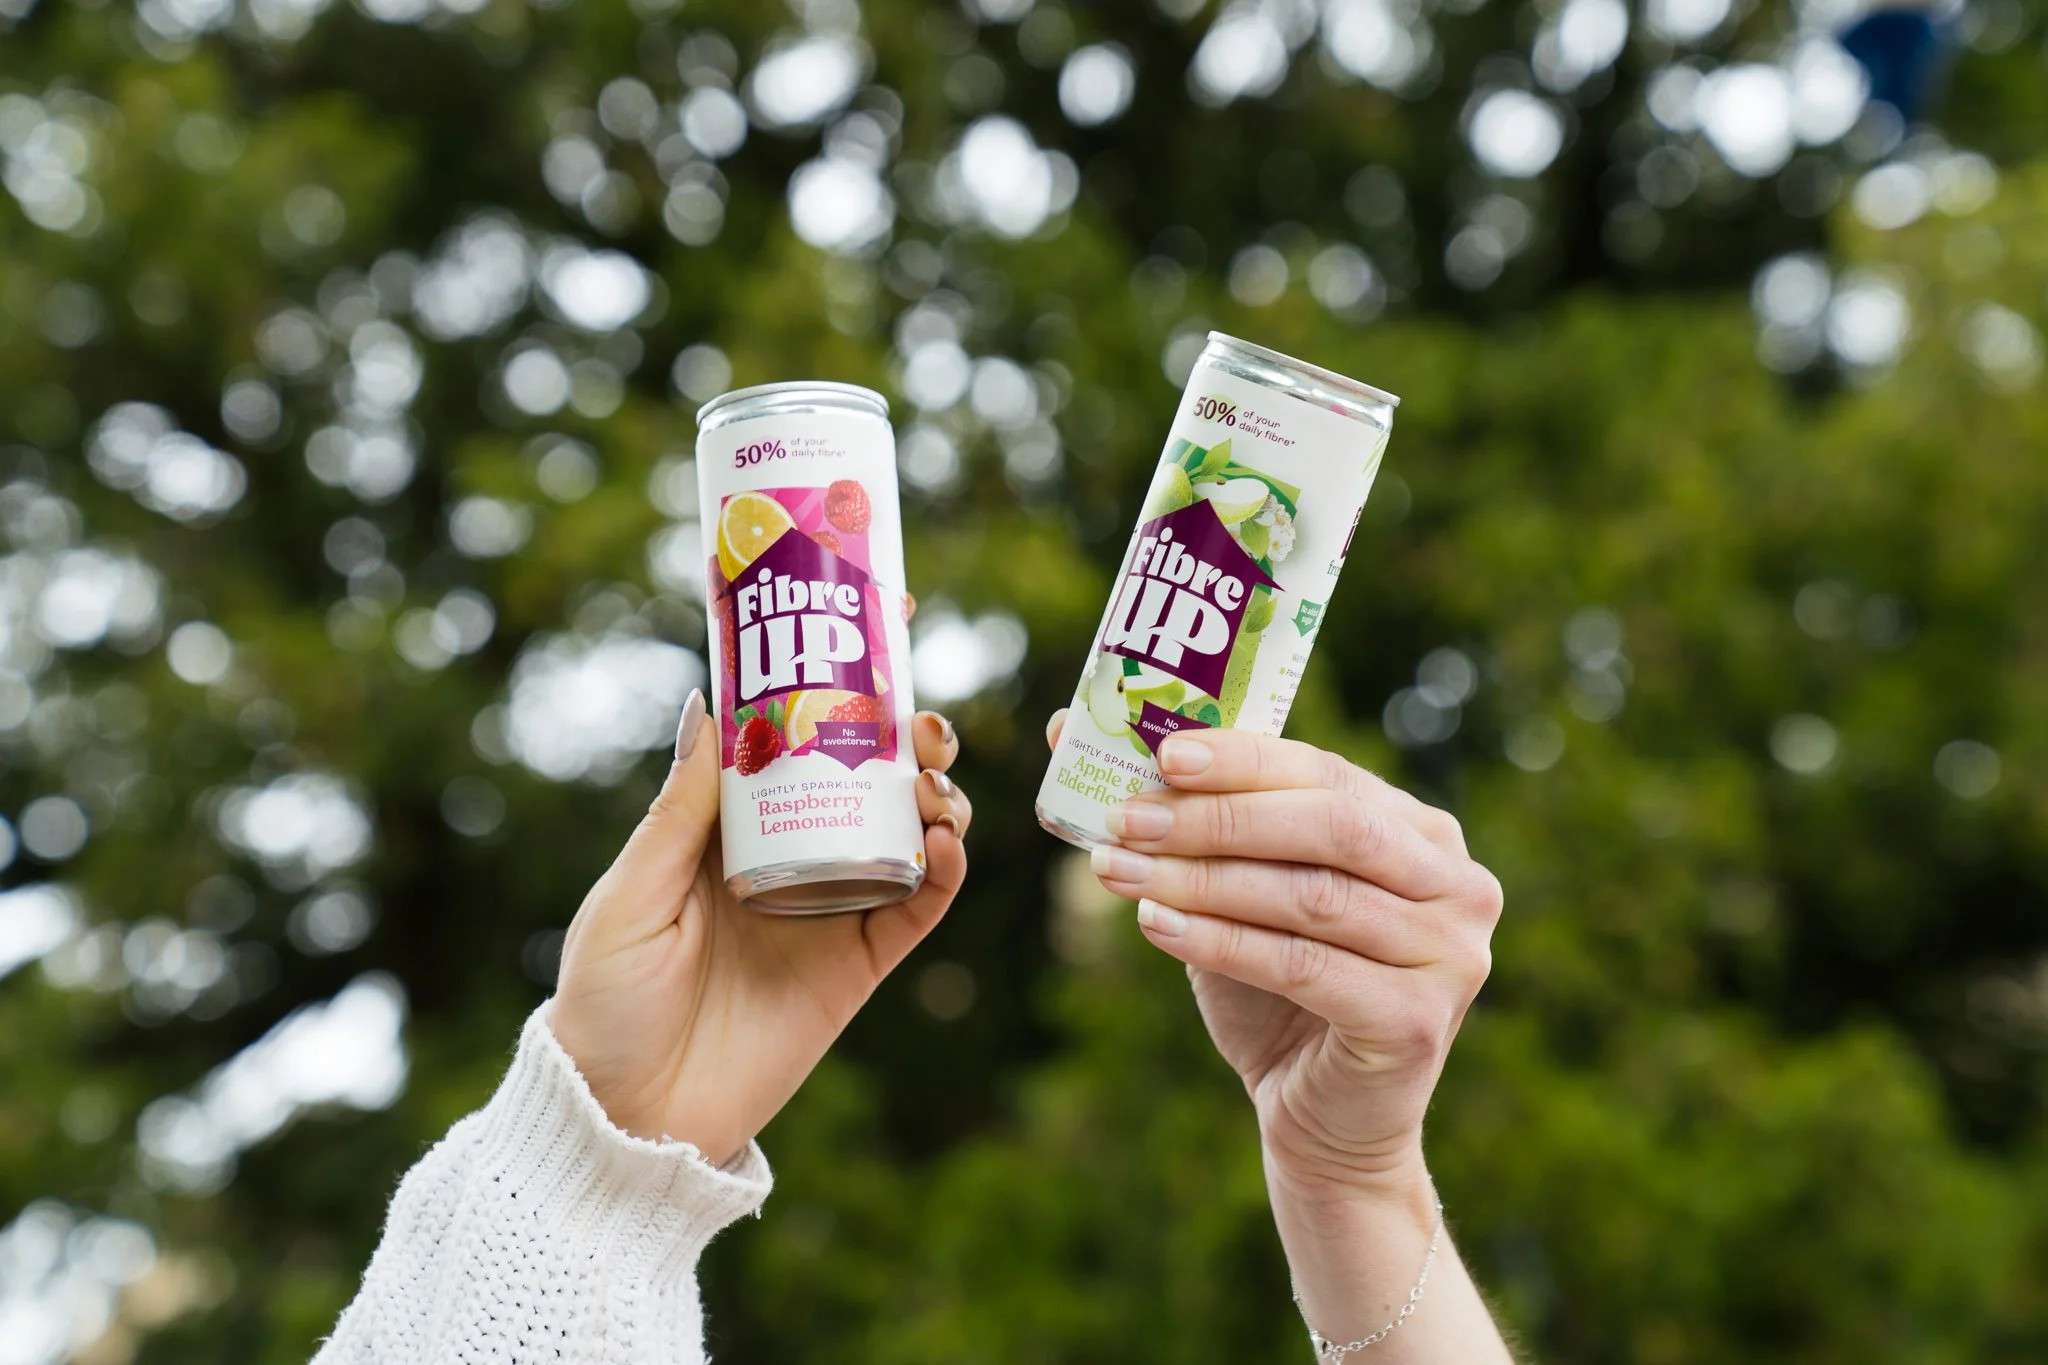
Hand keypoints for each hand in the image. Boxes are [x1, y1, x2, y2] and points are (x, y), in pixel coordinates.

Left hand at [552, 695, 971, 1164]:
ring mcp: (831, 908)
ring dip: (936, 791)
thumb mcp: (631, 894)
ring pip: (906, 829)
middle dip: (906, 733)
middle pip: (867, 775)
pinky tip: (941, 839)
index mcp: (729, 830)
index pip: (792, 739)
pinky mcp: (861, 964)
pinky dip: (943, 868)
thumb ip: (680, 810)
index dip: (835, 686)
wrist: (631, 1117)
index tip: (873, 627)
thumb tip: (709, 702)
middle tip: (919, 717)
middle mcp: (790, 857)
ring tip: (933, 776)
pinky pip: (919, 905)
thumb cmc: (606, 1004)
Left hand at [1050, 712, 1500, 1202]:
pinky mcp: (1417, 1021)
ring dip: (1203, 878)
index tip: (1161, 754)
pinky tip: (1155, 924)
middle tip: (1129, 816)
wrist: (1324, 1123)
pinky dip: (1221, 942)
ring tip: (1118, 868)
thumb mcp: (1235, 895)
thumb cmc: (1277, 995)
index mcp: (1423, 835)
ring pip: (1311, 895)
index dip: (1244, 760)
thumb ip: (1185, 820)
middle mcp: (1456, 885)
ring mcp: (1450, 955)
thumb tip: (1068, 728)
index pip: (1329, 774)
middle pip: (1330, 826)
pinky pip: (1304, 965)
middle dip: (1219, 817)